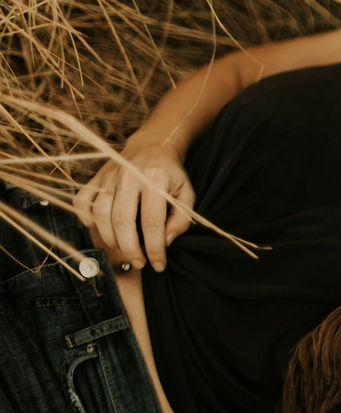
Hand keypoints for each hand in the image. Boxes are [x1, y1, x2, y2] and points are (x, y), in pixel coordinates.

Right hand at [72, 133, 194, 271]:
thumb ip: (180, 220)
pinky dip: (86, 219)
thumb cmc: (171, 176)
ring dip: (111, 240)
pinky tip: (101, 230)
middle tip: (140, 263)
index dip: (154, 248)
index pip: (152, 221)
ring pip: (100, 215)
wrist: (151, 148)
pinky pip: (81, 202)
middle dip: (131, 249)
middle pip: (122, 220)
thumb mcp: (186, 194)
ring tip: (125, 251)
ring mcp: (108, 176)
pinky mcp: (95, 178)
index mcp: (155, 179)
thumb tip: (164, 242)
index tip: (158, 264)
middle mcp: (128, 176)